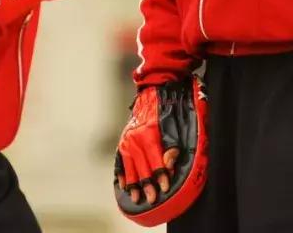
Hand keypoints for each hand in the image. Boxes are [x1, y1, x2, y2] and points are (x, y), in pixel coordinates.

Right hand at [115, 84, 180, 204]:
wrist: (151, 93)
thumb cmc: (165, 111)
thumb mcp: (173, 125)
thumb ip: (172, 145)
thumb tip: (168, 164)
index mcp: (148, 134)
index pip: (155, 160)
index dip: (161, 175)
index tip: (164, 188)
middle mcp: (134, 138)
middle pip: (141, 167)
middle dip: (147, 185)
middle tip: (152, 199)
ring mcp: (125, 140)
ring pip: (129, 167)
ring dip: (133, 184)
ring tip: (136, 198)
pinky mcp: (122, 141)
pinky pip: (119, 161)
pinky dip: (121, 173)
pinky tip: (122, 185)